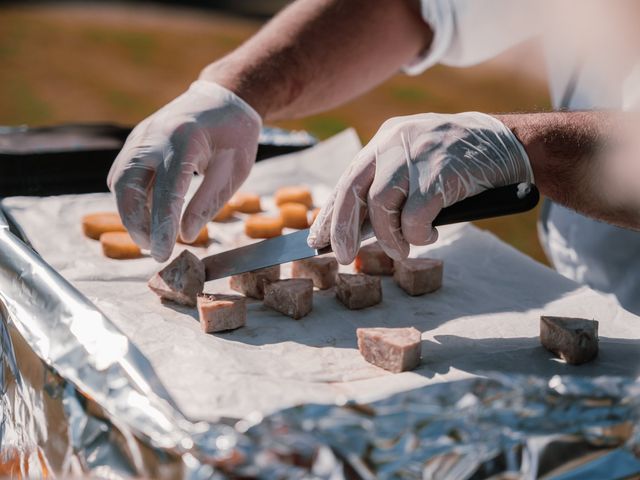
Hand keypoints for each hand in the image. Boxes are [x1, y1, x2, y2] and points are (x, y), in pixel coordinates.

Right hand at [108, 81, 261, 261]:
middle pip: (128, 185)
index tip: (162, 254)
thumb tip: (184, 235)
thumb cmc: (234, 135)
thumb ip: (207, 202)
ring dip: (130, 213)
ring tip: (151, 238)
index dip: (162, 226)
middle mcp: (154, 136)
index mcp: (184, 141)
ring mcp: (141, 137)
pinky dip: (131, 198)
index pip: (167, 191)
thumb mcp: (233, 171)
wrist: (224, 98)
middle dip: (135, 223)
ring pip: (120, 181)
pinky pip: (123, 173)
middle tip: (153, 250)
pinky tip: (148, 216)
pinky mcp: (136, 141)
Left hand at [307, 112, 532, 263]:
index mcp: (386, 139)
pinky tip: (429, 235)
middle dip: (342, 228)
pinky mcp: (442, 173)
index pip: (347, 178)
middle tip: (342, 255)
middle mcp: (395, 142)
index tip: (318, 237)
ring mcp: (418, 155)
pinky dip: (417, 234)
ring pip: (382, 204)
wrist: (510, 143)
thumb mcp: (417, 162)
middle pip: (353, 189)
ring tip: (402, 250)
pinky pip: (415, 216)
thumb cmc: (461, 160)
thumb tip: (359, 228)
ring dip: (388, 237)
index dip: (331, 211)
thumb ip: (390, 186)